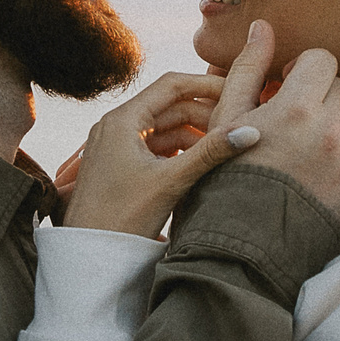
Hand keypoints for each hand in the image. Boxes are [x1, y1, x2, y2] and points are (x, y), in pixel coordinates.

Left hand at [57, 24, 273, 237]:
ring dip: (195, 136)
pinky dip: (180, 152)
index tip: (238, 91)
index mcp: (122, 119)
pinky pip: (156, 148)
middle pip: (170, 106)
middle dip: (205, 115)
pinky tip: (202, 165)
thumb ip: (211, 153)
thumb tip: (251, 131)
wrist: (88, 255)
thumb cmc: (120, 218)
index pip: (172, 85)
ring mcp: (116, 145)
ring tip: (225, 149)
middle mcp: (116, 125)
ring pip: (165, 129)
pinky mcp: (120, 165)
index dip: (207, 85)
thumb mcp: (171, 181)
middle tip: (238, 125)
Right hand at [228, 30, 339, 226]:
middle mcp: (332, 131)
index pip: (322, 60)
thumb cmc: (223, 177)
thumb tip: (262, 27)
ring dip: (328, 125)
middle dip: (315, 96)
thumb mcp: (225, 119)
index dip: (301, 69)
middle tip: (286, 119)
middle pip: (338, 88)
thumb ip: (247, 68)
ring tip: (296, 149)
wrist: (241, 246)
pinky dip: (337, 155)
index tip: (282, 86)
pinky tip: (307, 172)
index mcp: (299, 108)